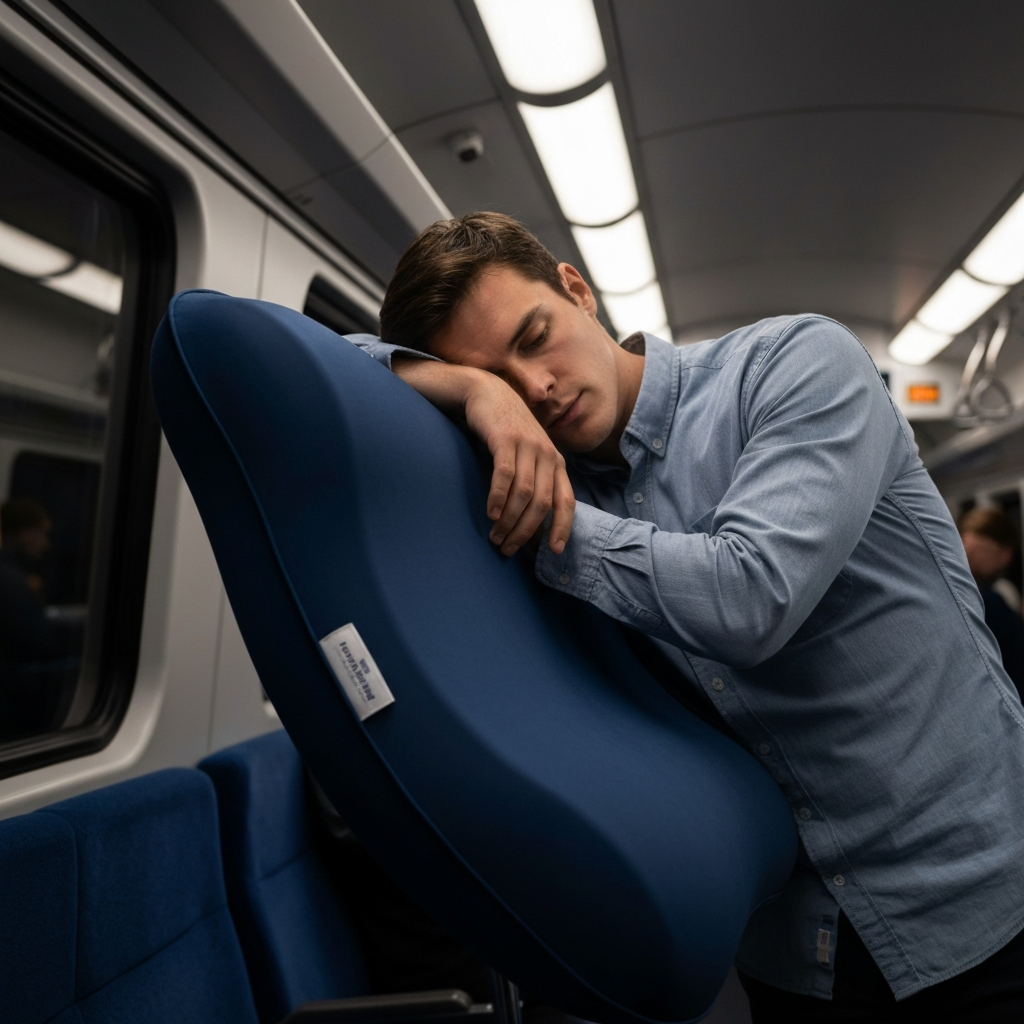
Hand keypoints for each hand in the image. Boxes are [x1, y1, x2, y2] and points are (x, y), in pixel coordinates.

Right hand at [463, 374, 574, 556]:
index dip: (563, 527)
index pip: (566, 501)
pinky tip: (490, 513)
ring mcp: (528, 446)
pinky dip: (497, 498)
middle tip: (508, 548)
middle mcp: (547, 455)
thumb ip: (535, 479)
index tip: (555, 550)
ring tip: (495, 536)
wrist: (488, 392)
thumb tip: (531, 518)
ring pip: (523, 494)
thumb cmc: (508, 430)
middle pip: (542, 504)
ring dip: (509, 520)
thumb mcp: (529, 453)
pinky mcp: (506, 439)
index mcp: (557, 462)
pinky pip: (504, 476)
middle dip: (526, 531)